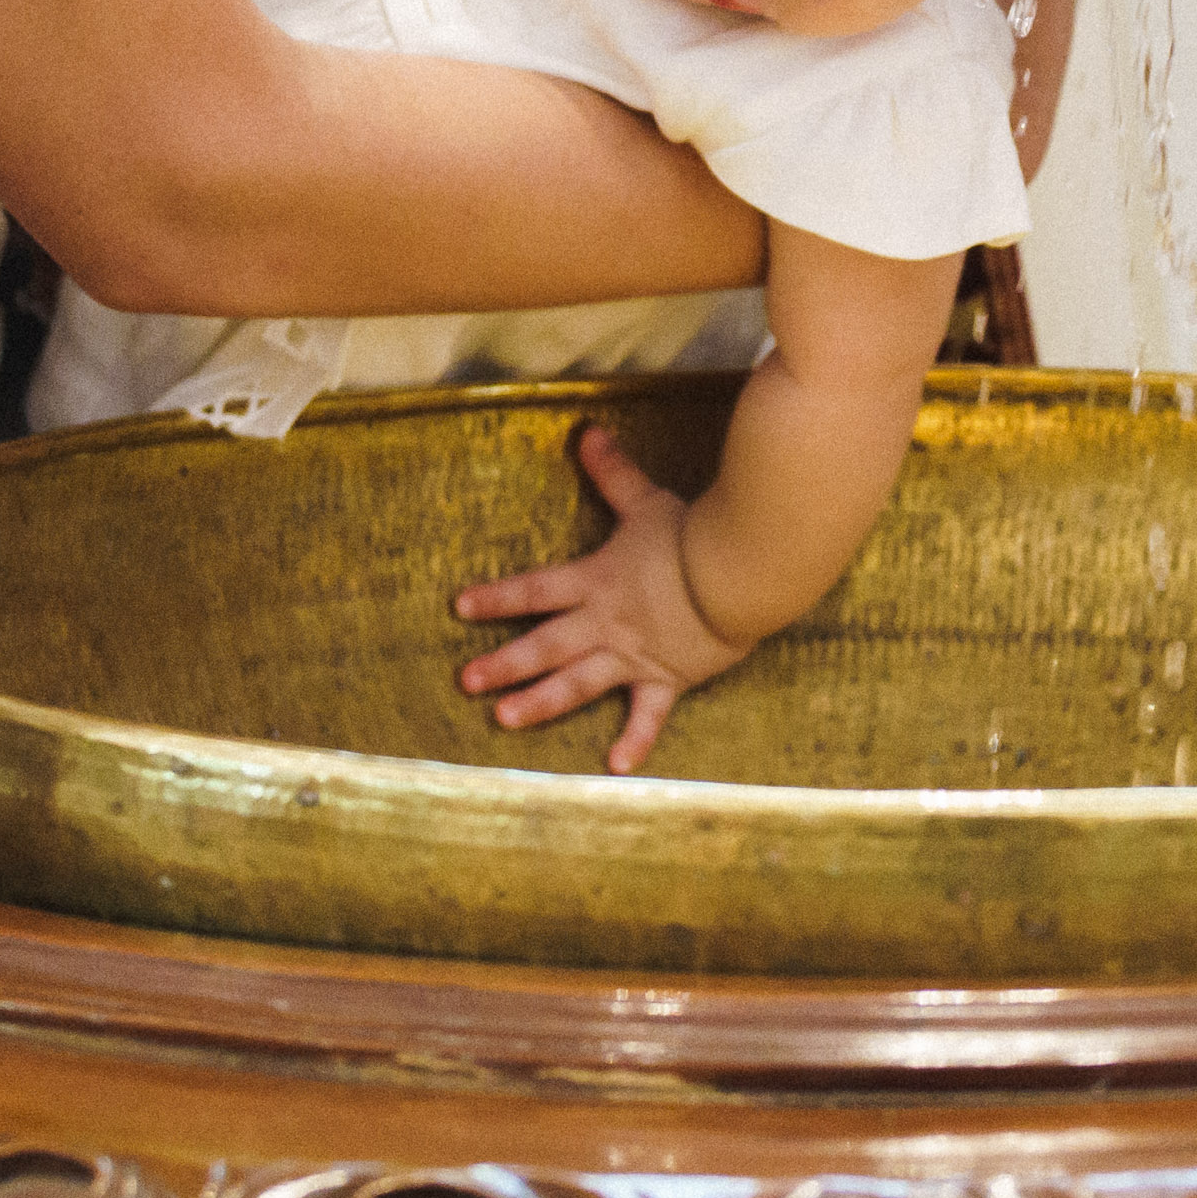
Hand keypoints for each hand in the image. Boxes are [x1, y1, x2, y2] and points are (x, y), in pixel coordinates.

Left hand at [453, 421, 751, 774]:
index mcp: (596, 580)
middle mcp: (605, 623)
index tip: (460, 608)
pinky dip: (635, 741)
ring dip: (540, 703)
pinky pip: (648, 715)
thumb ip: (613, 472)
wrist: (737, 571)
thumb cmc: (693, 534)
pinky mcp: (668, 678)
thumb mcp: (647, 500)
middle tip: (465, 682)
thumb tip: (585, 432)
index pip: (536, 590)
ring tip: (504, 721)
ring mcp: (633, 655)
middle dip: (502, 664)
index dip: (498, 597)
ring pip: (577, 684)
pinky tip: (614, 765)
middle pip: (545, 645)